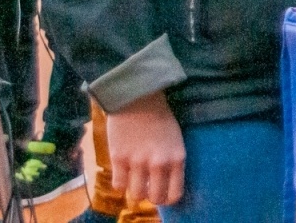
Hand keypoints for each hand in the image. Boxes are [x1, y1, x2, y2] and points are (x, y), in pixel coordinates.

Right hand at [106, 92, 184, 206]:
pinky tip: (122, 174)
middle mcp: (159, 163)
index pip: (175, 193)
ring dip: (134, 191)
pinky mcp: (119, 159)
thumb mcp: (175, 138)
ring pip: (136, 195)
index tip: (163, 194)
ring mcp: (138, 162)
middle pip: (155, 198)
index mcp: (177, 158)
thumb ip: (171, 160)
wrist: (138, 97)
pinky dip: (120, 183)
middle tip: (147, 189)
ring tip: (134, 181)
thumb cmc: (159, 116)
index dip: (168, 198)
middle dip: (151, 196)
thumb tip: (165, 182)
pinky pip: (118, 185)